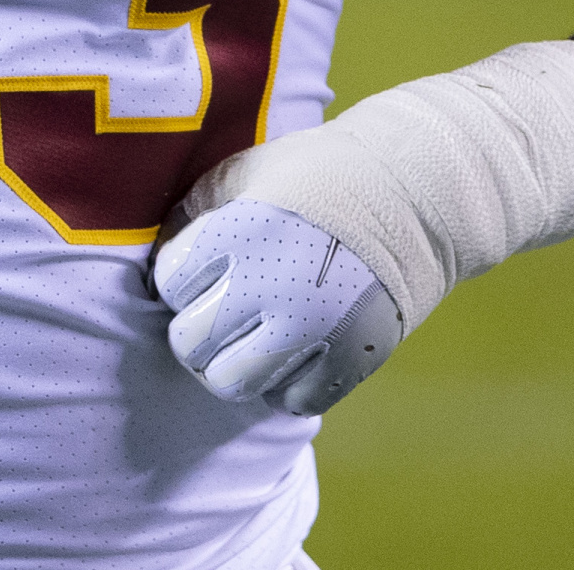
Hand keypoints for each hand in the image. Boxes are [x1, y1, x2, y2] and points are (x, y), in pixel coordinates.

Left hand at [151, 198, 404, 414]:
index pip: (169, 286)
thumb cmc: (319, 175)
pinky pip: (289, 401)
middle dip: (201, 327)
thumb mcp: (245, 173)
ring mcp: (310, 330)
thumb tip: (158, 264)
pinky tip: (301, 347)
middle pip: (190, 345)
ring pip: (231, 384)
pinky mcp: (349, 361)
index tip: (211, 267)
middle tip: (228, 309)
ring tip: (259, 334)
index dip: (185, 278)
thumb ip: (194, 215)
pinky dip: (288, 382)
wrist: (415, 192)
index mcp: (237, 234)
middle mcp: (269, 287)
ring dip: (238, 362)